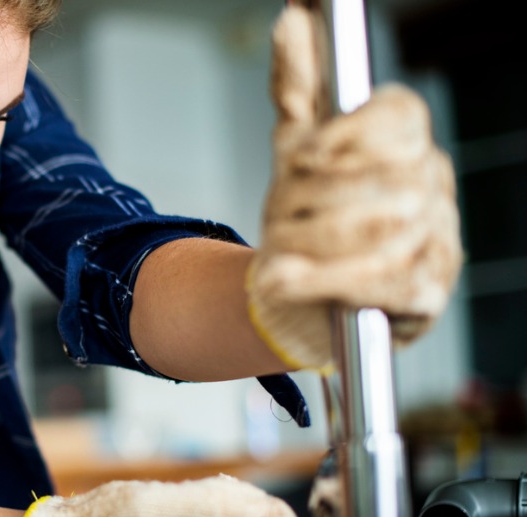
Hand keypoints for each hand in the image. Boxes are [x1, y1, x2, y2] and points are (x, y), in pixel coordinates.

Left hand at [247, 6, 462, 370]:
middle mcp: (431, 187)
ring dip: (310, 244)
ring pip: (376, 231)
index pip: (401, 115)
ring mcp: (436, 240)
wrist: (303, 296)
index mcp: (407, 143)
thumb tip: (292, 18)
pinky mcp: (426, 292)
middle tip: (274, 217)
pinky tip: (289, 280)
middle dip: (312, 201)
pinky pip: (378, 283)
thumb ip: (297, 86)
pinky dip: (322, 282)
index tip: (301, 157)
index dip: (349, 134)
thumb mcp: (294, 149)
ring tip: (278, 255)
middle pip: (382, 177)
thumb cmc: (306, 217)